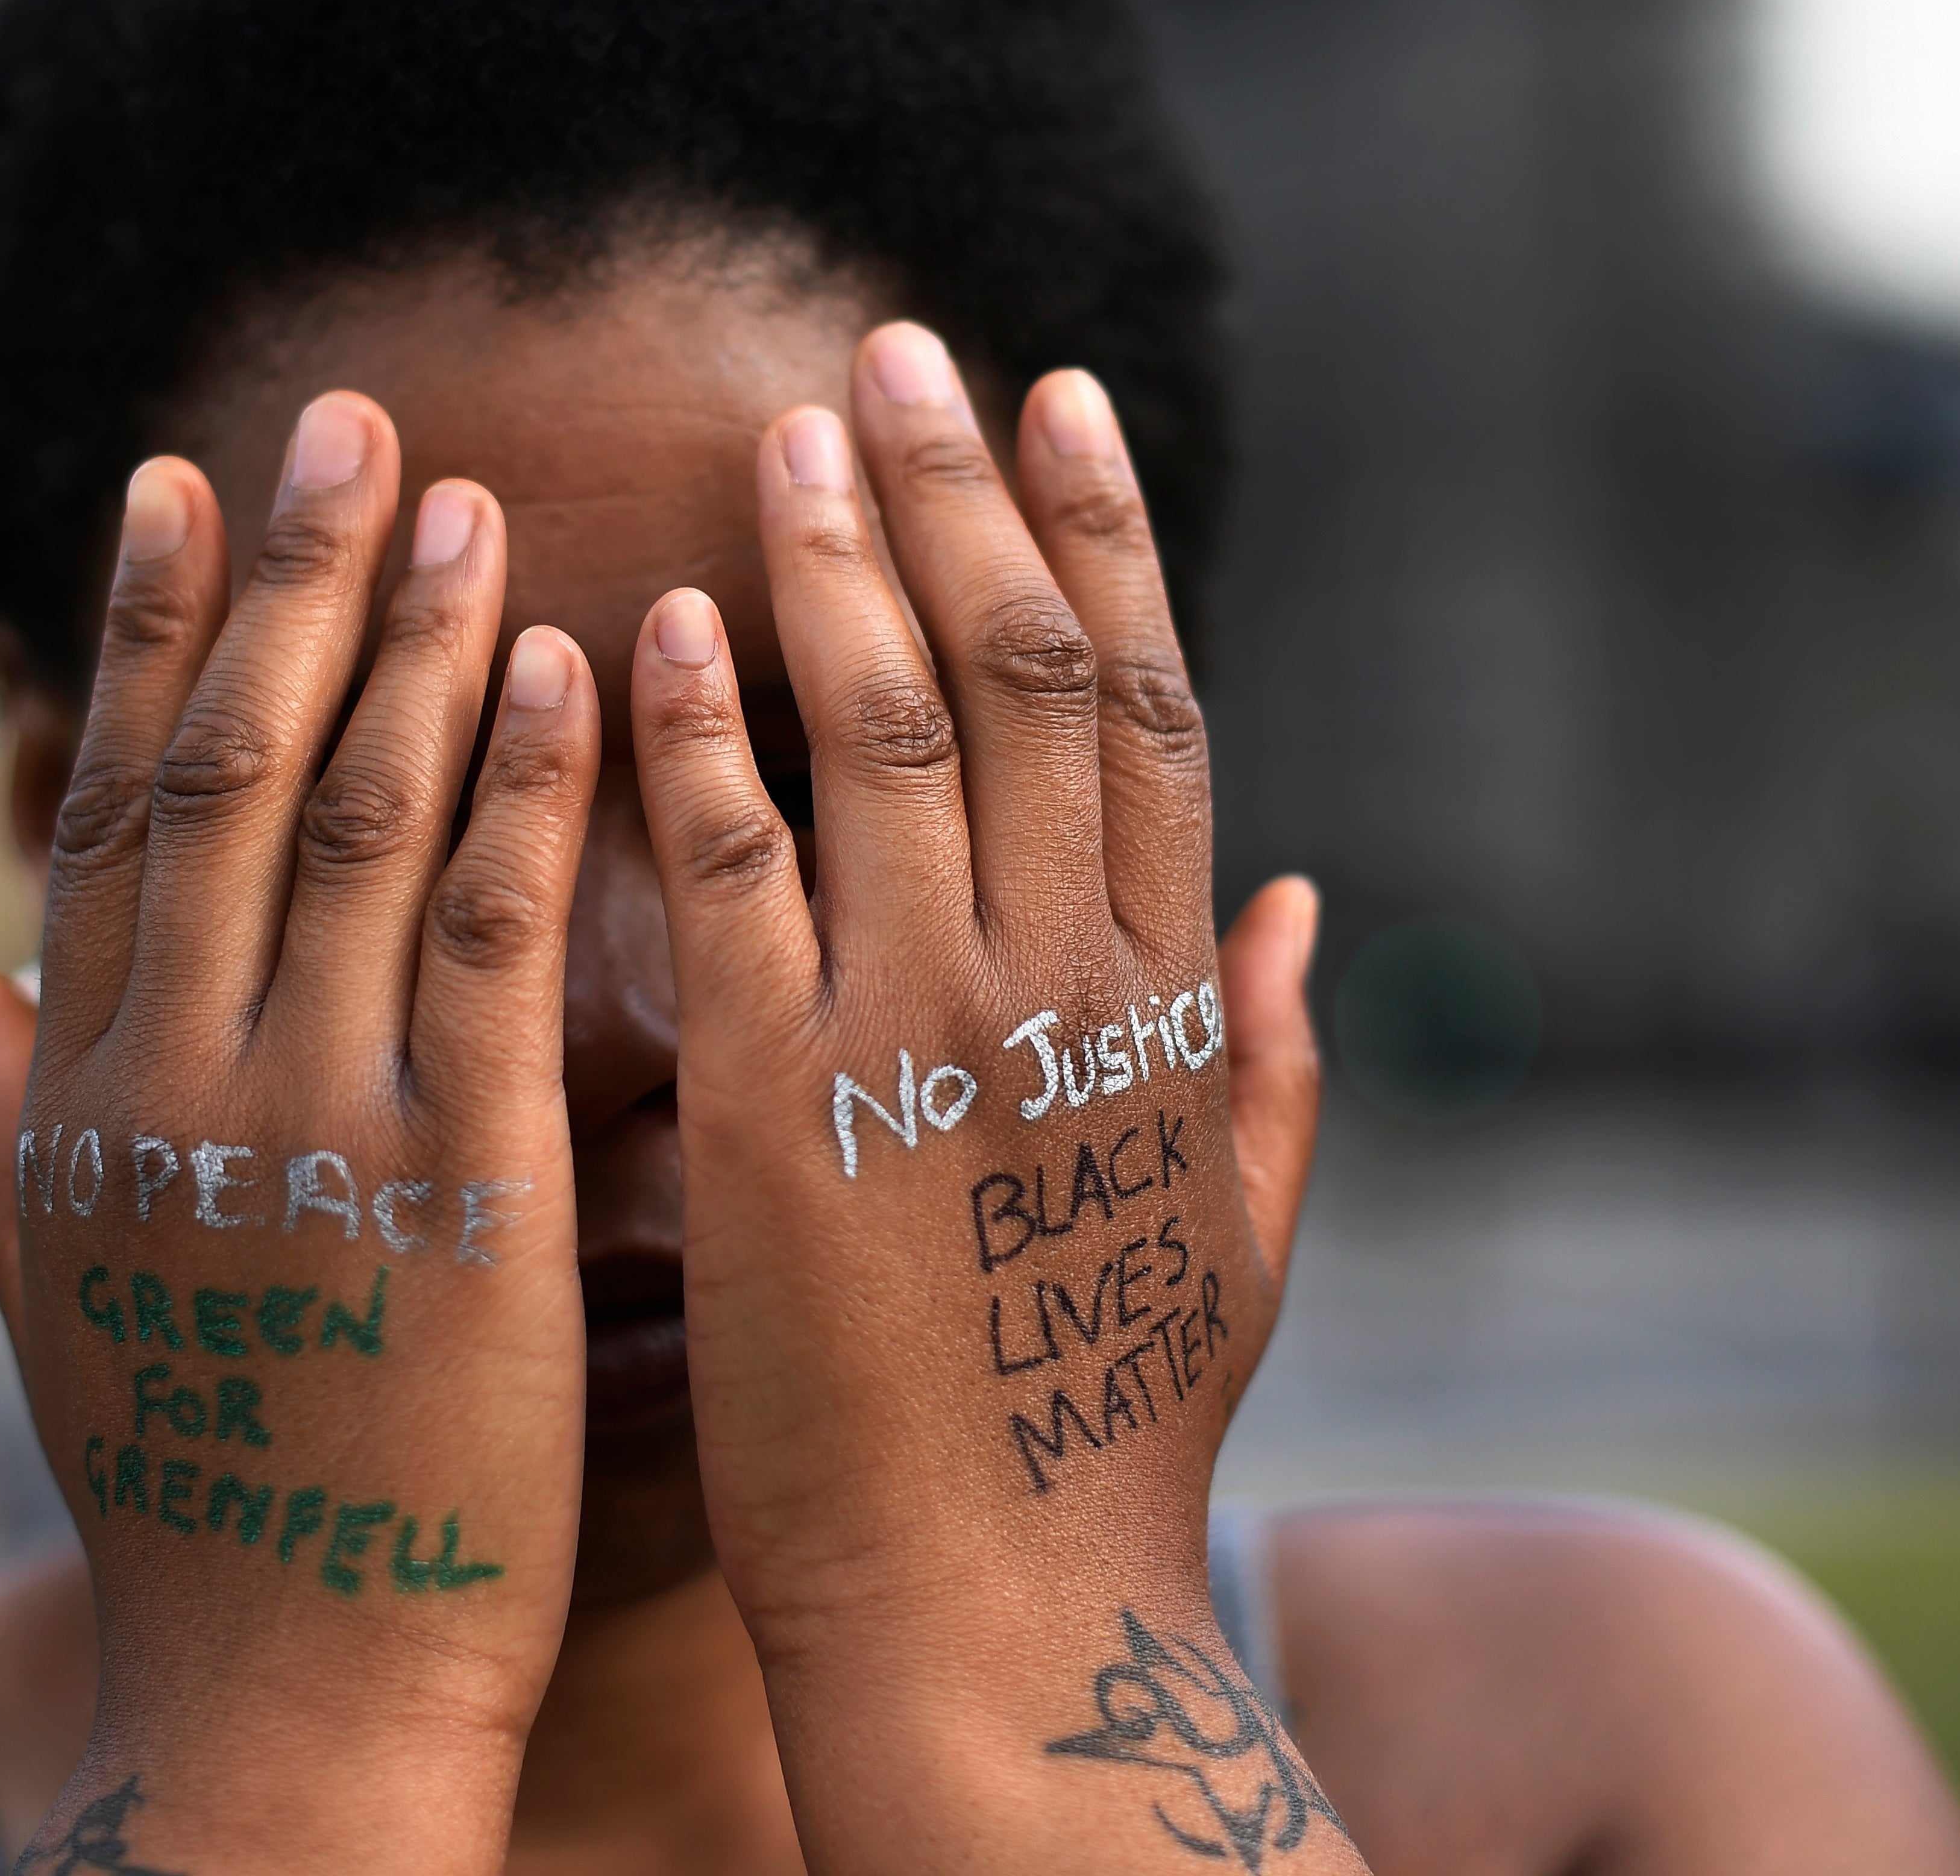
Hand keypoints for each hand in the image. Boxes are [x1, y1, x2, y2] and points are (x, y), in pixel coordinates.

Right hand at [0, 396, 598, 1874]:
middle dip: (276, 583)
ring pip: (349, 823)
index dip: (135, 638)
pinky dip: (519, 791)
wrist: (285, 1702)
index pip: (106, 814)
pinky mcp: (456, 1188)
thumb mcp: (61, 1309)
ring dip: (404, 642)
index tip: (172, 485)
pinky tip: (566, 662)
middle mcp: (172, 1080)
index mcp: (85, 1098)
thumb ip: (4, 1141)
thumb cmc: (201, 1503)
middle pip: (219, 775)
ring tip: (452, 493)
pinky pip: (485, 944)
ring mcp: (307, 1126)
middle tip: (334, 414)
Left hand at [628, 325, 1360, 1870]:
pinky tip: (658, 619)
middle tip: (893, 345)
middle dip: (962, 492)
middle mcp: (1062, 983)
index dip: (1106, 537)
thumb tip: (1301, 901)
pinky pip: (736, 873)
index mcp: (1168, 1001)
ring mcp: (924, 1034)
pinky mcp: (780, 1105)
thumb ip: (1268, 1056)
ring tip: (784, 425)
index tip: (1056, 397)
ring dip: (837, 562)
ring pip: (893, 732)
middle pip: (1030, 673)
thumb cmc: (1104, 1435)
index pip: (1151, 708)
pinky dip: (704, 734)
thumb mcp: (1238, 1234)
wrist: (994, 1614)